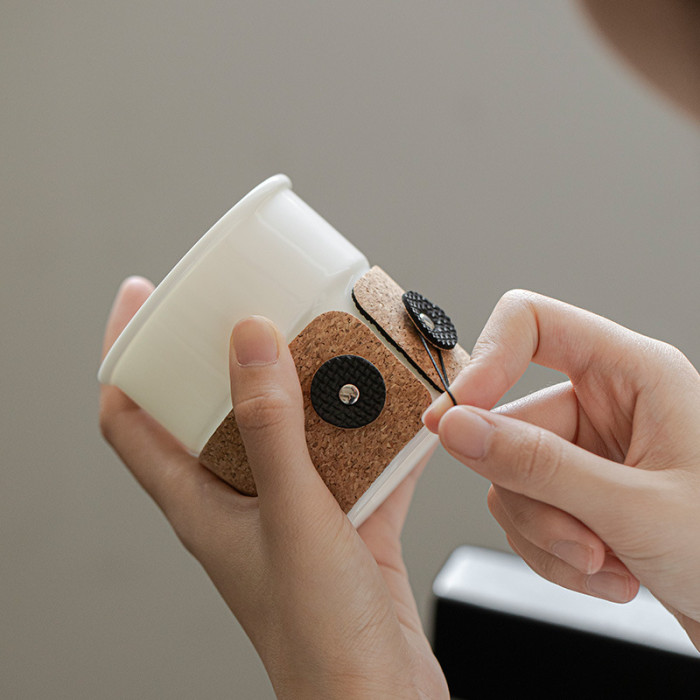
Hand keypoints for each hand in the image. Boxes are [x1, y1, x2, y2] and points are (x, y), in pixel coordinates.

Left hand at [100, 277, 447, 698]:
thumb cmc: (319, 639)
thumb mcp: (292, 518)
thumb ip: (270, 429)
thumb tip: (248, 342)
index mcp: (199, 503)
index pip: (131, 419)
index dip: (126, 355)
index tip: (145, 298)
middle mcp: (239, 500)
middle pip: (216, 410)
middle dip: (235, 355)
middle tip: (261, 305)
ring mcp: (293, 509)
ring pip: (293, 429)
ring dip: (317, 388)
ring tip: (342, 344)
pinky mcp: (343, 520)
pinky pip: (355, 458)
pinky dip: (375, 431)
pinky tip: (404, 406)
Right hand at [423, 290, 699, 648]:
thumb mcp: (636, 508)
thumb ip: (539, 465)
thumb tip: (458, 429)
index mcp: (635, 373)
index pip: (533, 323)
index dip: (486, 361)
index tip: (453, 421)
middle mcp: (607, 401)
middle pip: (511, 424)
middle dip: (536, 500)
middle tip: (581, 543)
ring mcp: (589, 447)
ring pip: (510, 476)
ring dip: (548, 535)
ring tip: (606, 564)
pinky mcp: (579, 488)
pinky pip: (525, 510)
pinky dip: (555, 552)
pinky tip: (608, 572)